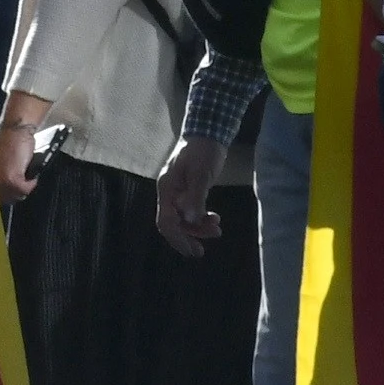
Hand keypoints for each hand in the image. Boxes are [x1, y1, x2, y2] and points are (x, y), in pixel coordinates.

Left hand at [0, 102, 50, 201]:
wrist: (15, 130)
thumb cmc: (7, 143)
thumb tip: (3, 191)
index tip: (6, 198)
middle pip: (2, 199)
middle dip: (13, 195)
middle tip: (22, 188)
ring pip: (14, 195)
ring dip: (23, 190)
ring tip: (27, 181)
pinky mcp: (12, 178)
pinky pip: (24, 190)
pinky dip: (31, 184)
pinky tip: (32, 177)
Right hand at [153, 137, 224, 255]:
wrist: (209, 133)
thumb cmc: (203, 152)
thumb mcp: (201, 174)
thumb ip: (195, 197)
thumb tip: (191, 220)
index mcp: (167, 189)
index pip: (166, 222)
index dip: (177, 239)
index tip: (192, 250)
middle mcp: (169, 193)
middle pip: (173, 223)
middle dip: (188, 237)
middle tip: (201, 251)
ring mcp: (178, 192)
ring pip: (184, 219)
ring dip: (198, 227)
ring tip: (217, 229)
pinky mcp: (188, 190)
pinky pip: (191, 211)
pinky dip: (201, 218)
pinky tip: (214, 218)